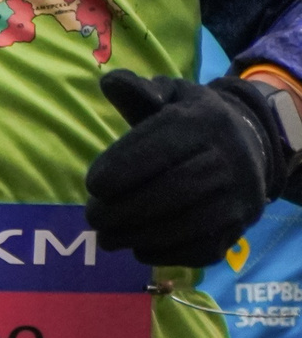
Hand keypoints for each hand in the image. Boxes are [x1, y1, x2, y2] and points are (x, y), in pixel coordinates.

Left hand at [84, 71, 286, 266]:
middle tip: (91, 218)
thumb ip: (138, 89)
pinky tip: (138, 250)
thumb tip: (111, 83)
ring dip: (142, 235)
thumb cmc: (190, 119)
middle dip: (127, 208)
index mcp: (205, 122)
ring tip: (106, 238)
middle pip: (177, 188)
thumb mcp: (169, 94)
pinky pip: (207, 248)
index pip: (164, 146)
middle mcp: (230, 159)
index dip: (125, 167)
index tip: (92, 185)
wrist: (247, 145)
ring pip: (191, 223)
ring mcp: (240, 197)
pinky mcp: (241, 227)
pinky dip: (169, 254)